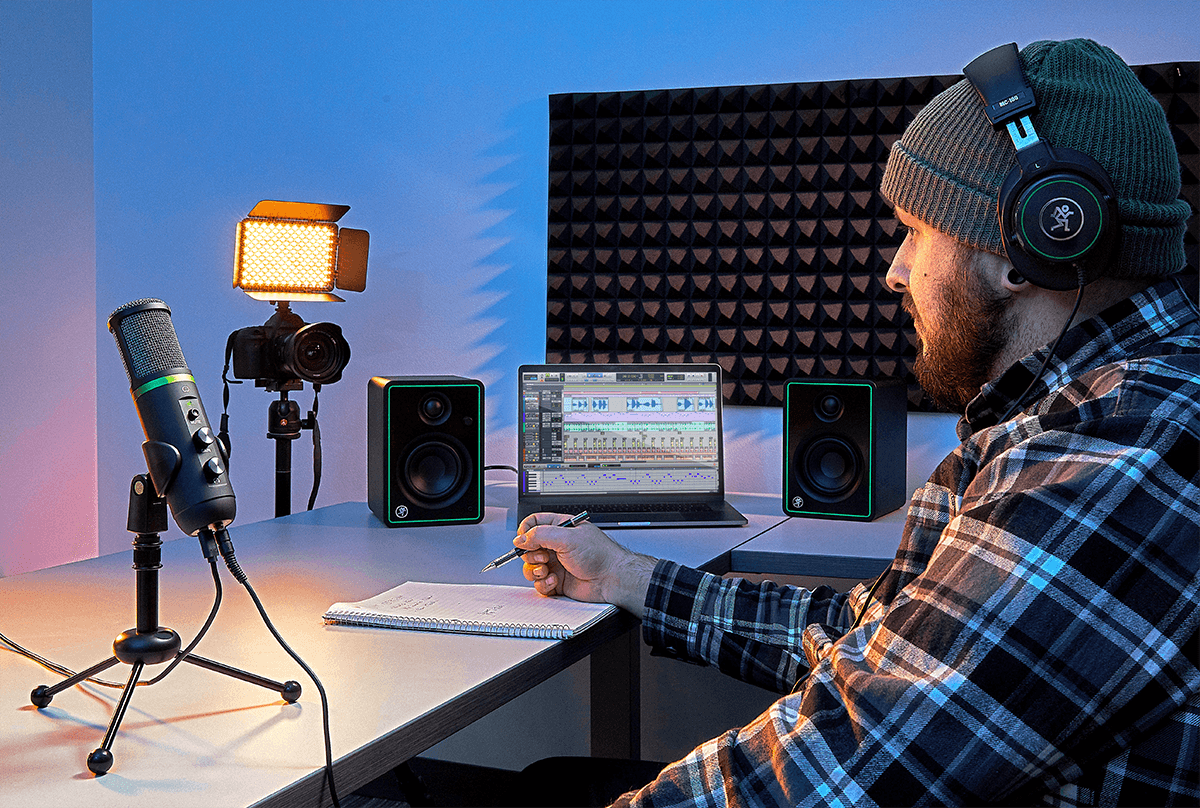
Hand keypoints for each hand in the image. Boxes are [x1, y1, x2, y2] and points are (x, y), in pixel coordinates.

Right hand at [515, 513, 656, 617]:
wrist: (611, 579)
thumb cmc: (600, 555)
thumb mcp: (567, 537)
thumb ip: (540, 535)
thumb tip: (521, 538)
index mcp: (561, 528)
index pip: (534, 523)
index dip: (525, 531)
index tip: (523, 540)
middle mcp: (557, 545)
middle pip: (529, 548)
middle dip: (530, 554)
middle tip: (543, 557)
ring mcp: (556, 564)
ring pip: (531, 567)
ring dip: (534, 570)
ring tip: (546, 570)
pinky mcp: (556, 581)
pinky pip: (539, 584)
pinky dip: (543, 584)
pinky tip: (554, 581)